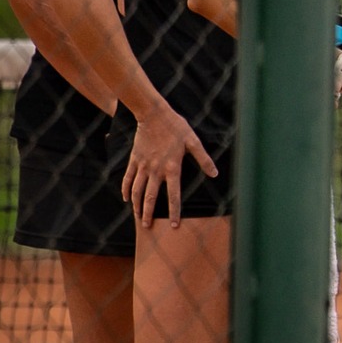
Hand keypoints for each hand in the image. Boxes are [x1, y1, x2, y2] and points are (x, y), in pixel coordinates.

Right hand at [123, 102, 215, 227]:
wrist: (153, 115)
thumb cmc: (176, 127)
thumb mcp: (194, 142)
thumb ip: (203, 159)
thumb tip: (214, 174)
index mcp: (172, 168)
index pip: (174, 195)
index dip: (174, 211)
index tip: (174, 225)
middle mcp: (156, 170)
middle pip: (151, 197)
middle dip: (149, 214)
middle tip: (148, 227)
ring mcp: (143, 166)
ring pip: (138, 190)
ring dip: (137, 205)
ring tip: (138, 217)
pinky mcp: (134, 160)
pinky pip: (128, 178)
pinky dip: (126, 190)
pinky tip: (127, 199)